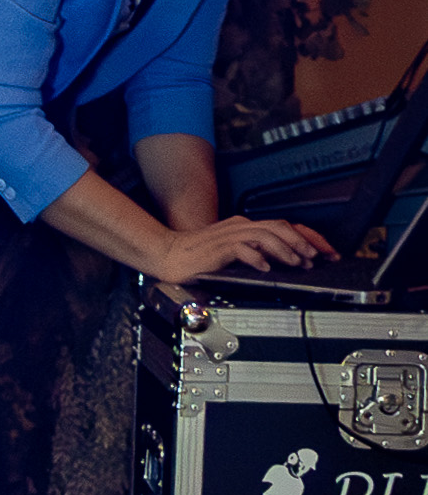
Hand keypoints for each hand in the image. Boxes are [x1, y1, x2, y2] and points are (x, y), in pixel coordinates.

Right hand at [146, 215, 334, 289]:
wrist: (168, 254)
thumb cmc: (197, 256)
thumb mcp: (232, 251)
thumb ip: (256, 251)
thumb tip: (283, 261)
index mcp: (245, 226)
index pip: (284, 226)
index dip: (309, 237)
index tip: (326, 251)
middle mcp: (241, 226)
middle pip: (280, 227)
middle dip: (303, 242)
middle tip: (317, 257)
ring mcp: (230, 235)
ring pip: (266, 236)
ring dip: (285, 250)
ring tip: (297, 263)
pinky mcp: (219, 247)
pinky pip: (242, 249)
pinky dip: (257, 257)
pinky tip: (265, 268)